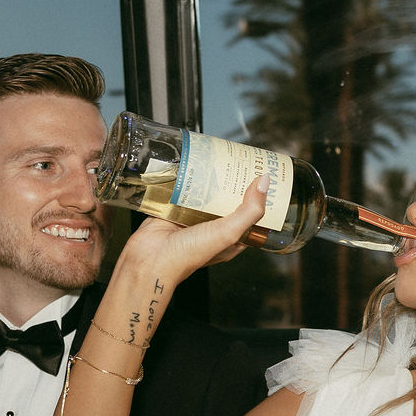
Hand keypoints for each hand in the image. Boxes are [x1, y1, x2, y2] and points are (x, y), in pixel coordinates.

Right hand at [114, 176, 270, 287]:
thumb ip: (249, 210)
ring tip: (222, 157)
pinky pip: (187, 191)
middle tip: (244, 161)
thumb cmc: (188, 254)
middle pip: (231, 201)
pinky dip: (191, 179)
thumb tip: (265, 183)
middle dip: (237, 183)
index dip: (261, 198)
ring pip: (209, 194)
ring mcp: (195, 219)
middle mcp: (215, 229)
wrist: (150, 258)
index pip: (253, 216)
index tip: (266, 177)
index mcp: (231, 238)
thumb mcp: (227, 233)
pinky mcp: (176, 210)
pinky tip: (195, 165)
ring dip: (214, 179)